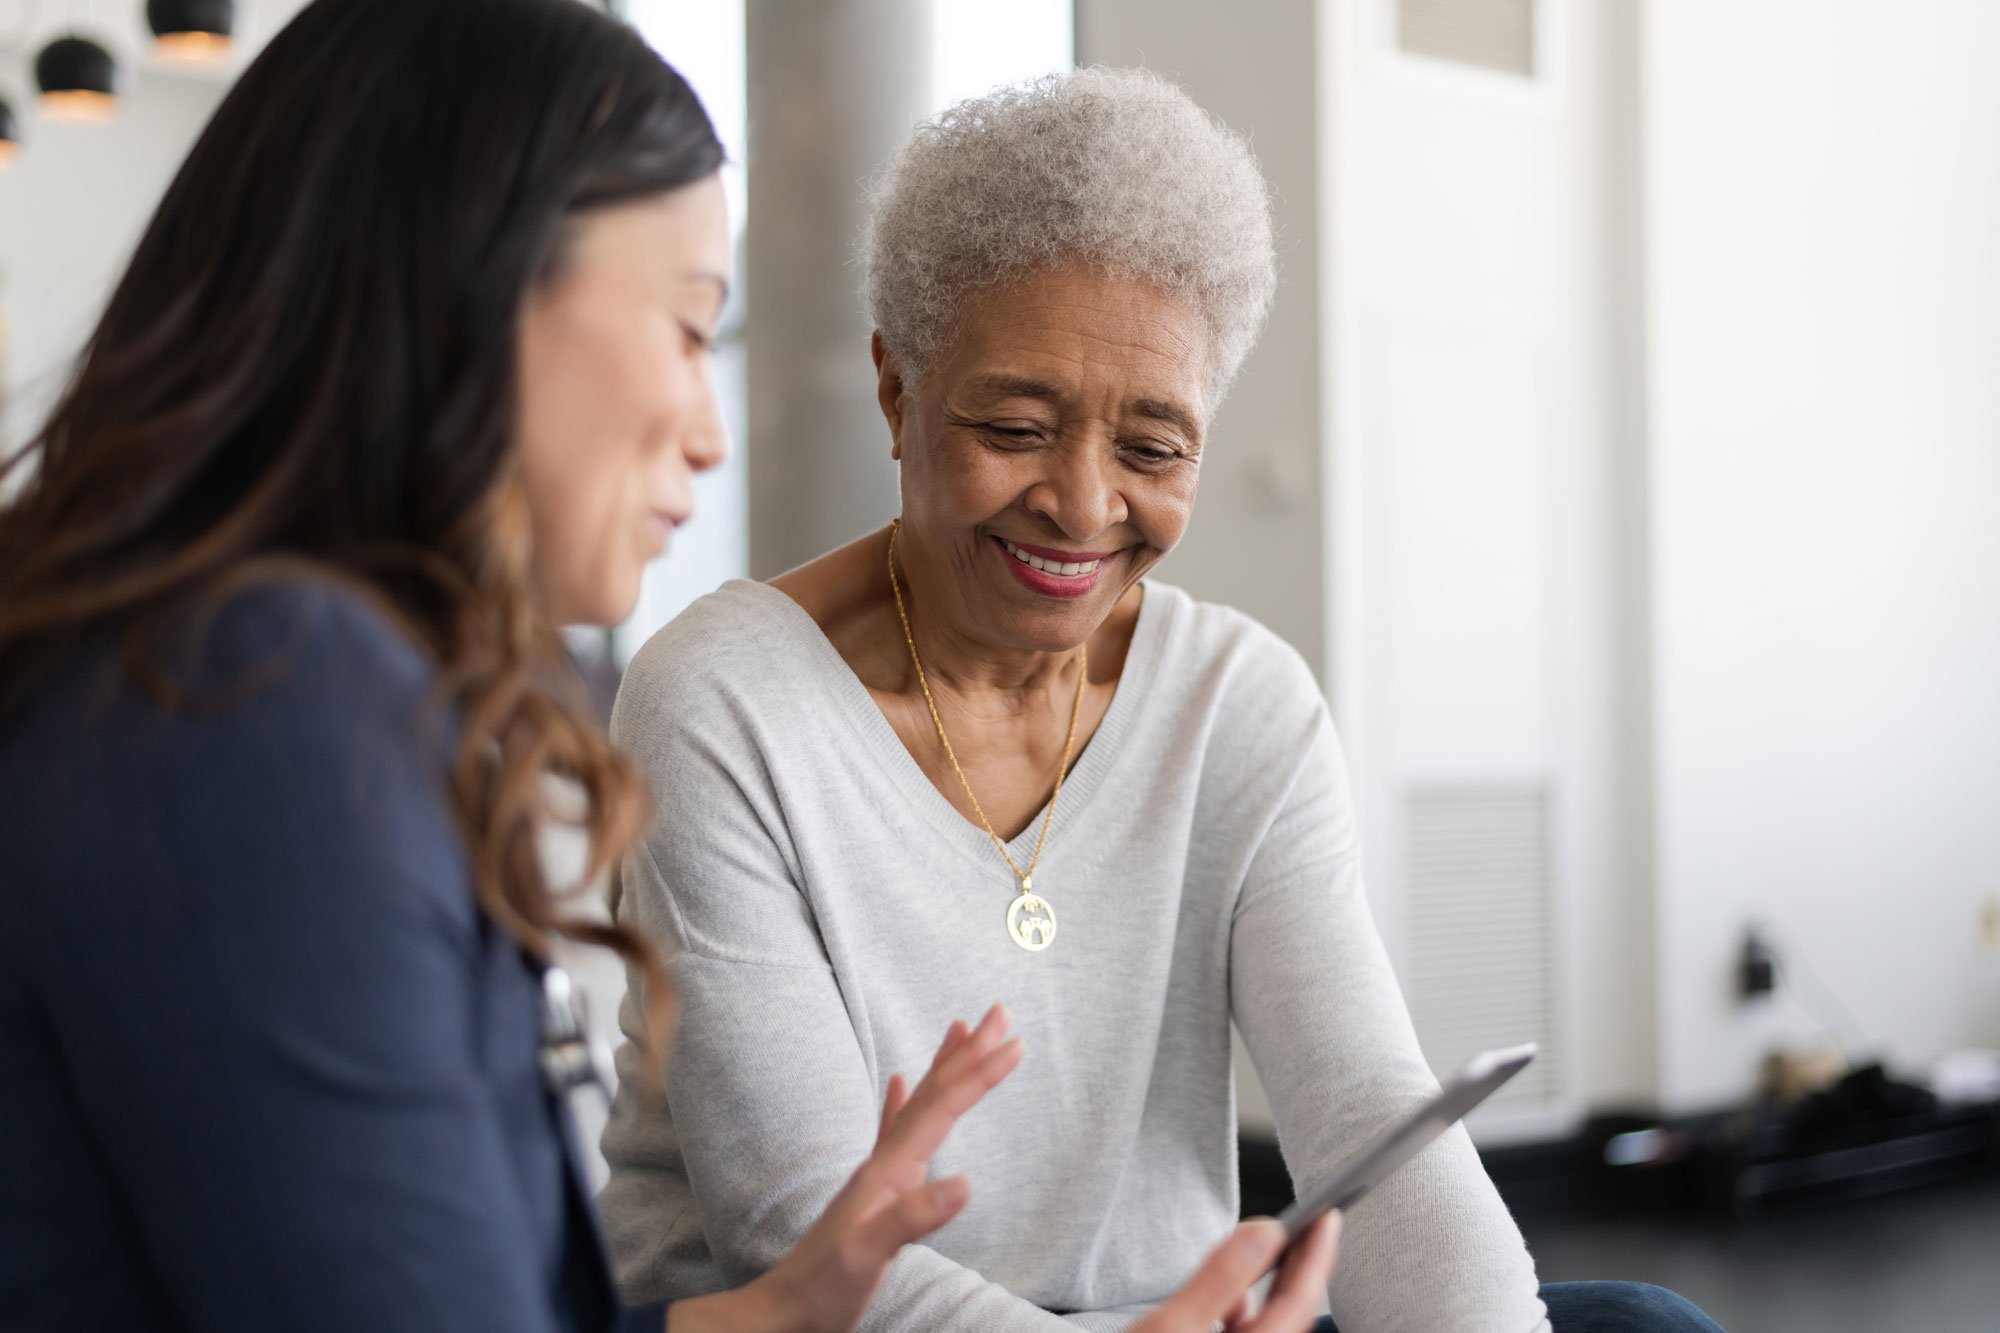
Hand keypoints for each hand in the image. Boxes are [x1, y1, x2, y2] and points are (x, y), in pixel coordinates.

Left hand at [667, 1005, 1024, 1332]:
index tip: (1015, 1043)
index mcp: (888, 1170)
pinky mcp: (874, 1190)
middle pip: (933, 1092)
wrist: (783, 1310)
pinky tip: (900, 1082)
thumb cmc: (823, 1287)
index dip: (979, 1075)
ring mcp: (877, 1173)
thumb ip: (912, 1217)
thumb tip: (966, 1182)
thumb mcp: (868, 1254)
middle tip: (999, 1013)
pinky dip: (903, 1100)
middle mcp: (883, 1161)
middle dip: (969, 1053)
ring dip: (944, 1065)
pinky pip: (893, 1129)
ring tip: (961, 1030)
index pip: (942, 1109)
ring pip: (919, 1103)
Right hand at [1130, 1211, 1341, 1332]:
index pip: (1300, 1303)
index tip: (1328, 1217)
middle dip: (1303, 1269)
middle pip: (1292, 1316)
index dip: (1317, 1255)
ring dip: (1275, 1289)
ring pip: (1271, 1327)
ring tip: (1277, 1250)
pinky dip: (1246, 1310)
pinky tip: (1236, 1296)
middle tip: (1314, 1224)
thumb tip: (1263, 1233)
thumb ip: (1221, 1278)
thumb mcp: (1173, 1325)